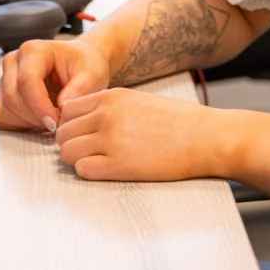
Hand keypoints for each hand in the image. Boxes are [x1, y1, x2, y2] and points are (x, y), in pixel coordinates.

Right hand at [0, 38, 111, 131]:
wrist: (79, 64)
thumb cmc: (83, 65)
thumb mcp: (91, 74)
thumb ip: (79, 90)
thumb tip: (62, 107)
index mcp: (33, 51)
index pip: (26, 81)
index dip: (39, 106)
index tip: (56, 123)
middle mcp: (14, 61)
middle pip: (13, 97)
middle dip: (36, 117)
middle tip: (59, 124)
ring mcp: (5, 78)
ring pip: (6, 109)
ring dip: (29, 122)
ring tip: (52, 119)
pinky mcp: (3, 94)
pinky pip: (2, 116)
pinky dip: (20, 124)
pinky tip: (39, 120)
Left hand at [54, 88, 232, 181]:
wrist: (206, 137)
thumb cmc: (179, 122)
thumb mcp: (139, 101)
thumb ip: (110, 107)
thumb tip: (84, 120)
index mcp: (112, 97)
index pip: (67, 110)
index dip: (71, 126)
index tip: (82, 135)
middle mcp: (107, 115)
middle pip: (63, 132)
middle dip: (71, 144)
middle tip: (89, 152)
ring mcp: (111, 140)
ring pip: (66, 152)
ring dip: (77, 159)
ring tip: (97, 161)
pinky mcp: (119, 165)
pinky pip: (82, 170)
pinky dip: (89, 172)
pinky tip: (106, 170)